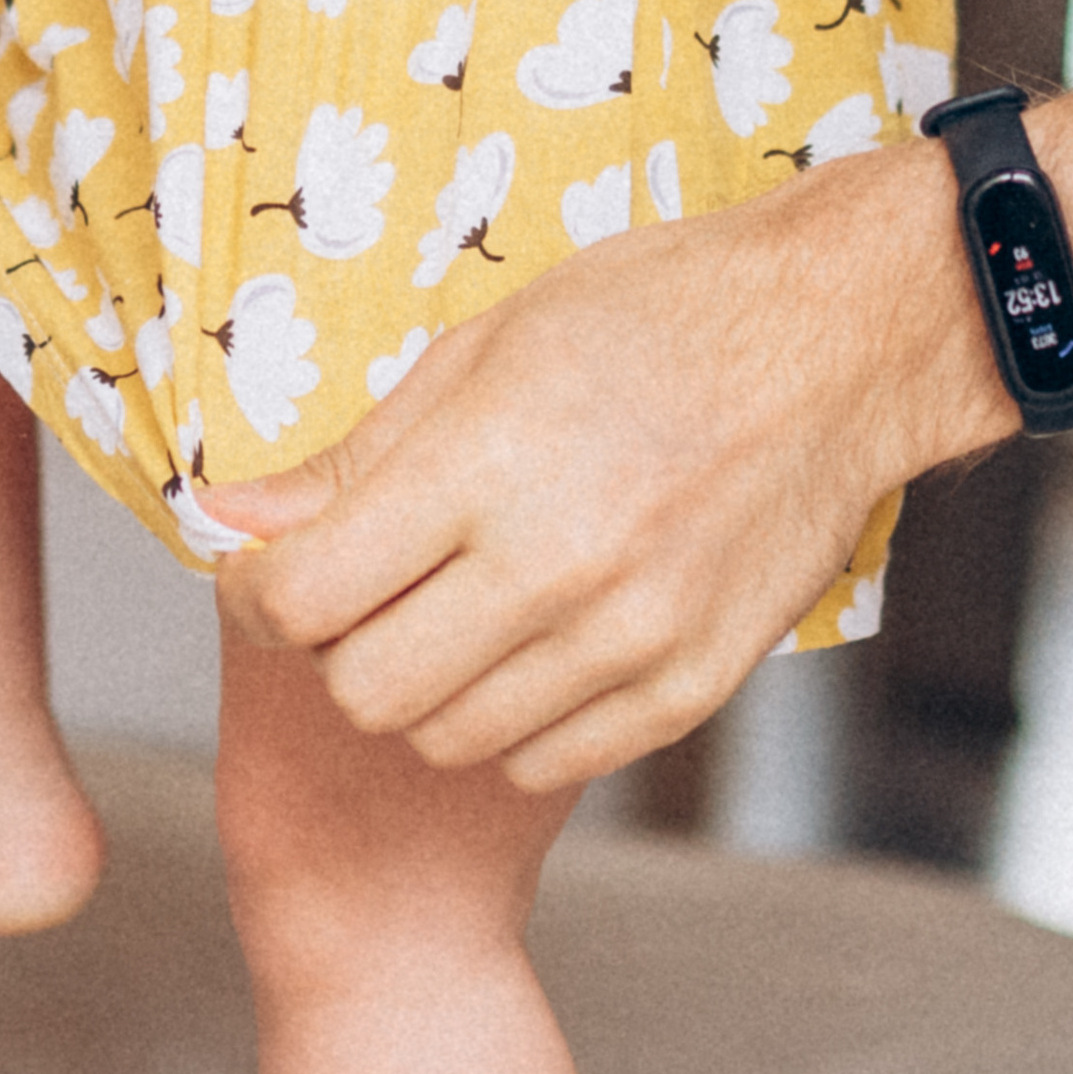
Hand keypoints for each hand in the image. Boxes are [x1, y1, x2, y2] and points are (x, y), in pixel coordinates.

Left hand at [195, 139, 1007, 786]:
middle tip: (367, 591)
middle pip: (363, 691)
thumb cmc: (659, 313)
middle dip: (337, 647)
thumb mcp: (490, 344)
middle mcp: (555, 566)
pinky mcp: (688, 687)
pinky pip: (542, 759)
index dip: (255, 593)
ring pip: (446, 739)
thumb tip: (231, 516)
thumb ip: (360, 453)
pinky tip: (536, 639)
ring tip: (461, 606)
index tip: (270, 568)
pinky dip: (513, 718)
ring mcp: (629, 639)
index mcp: (488, 464)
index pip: (305, 594)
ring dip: (426, 685)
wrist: (842, 342)